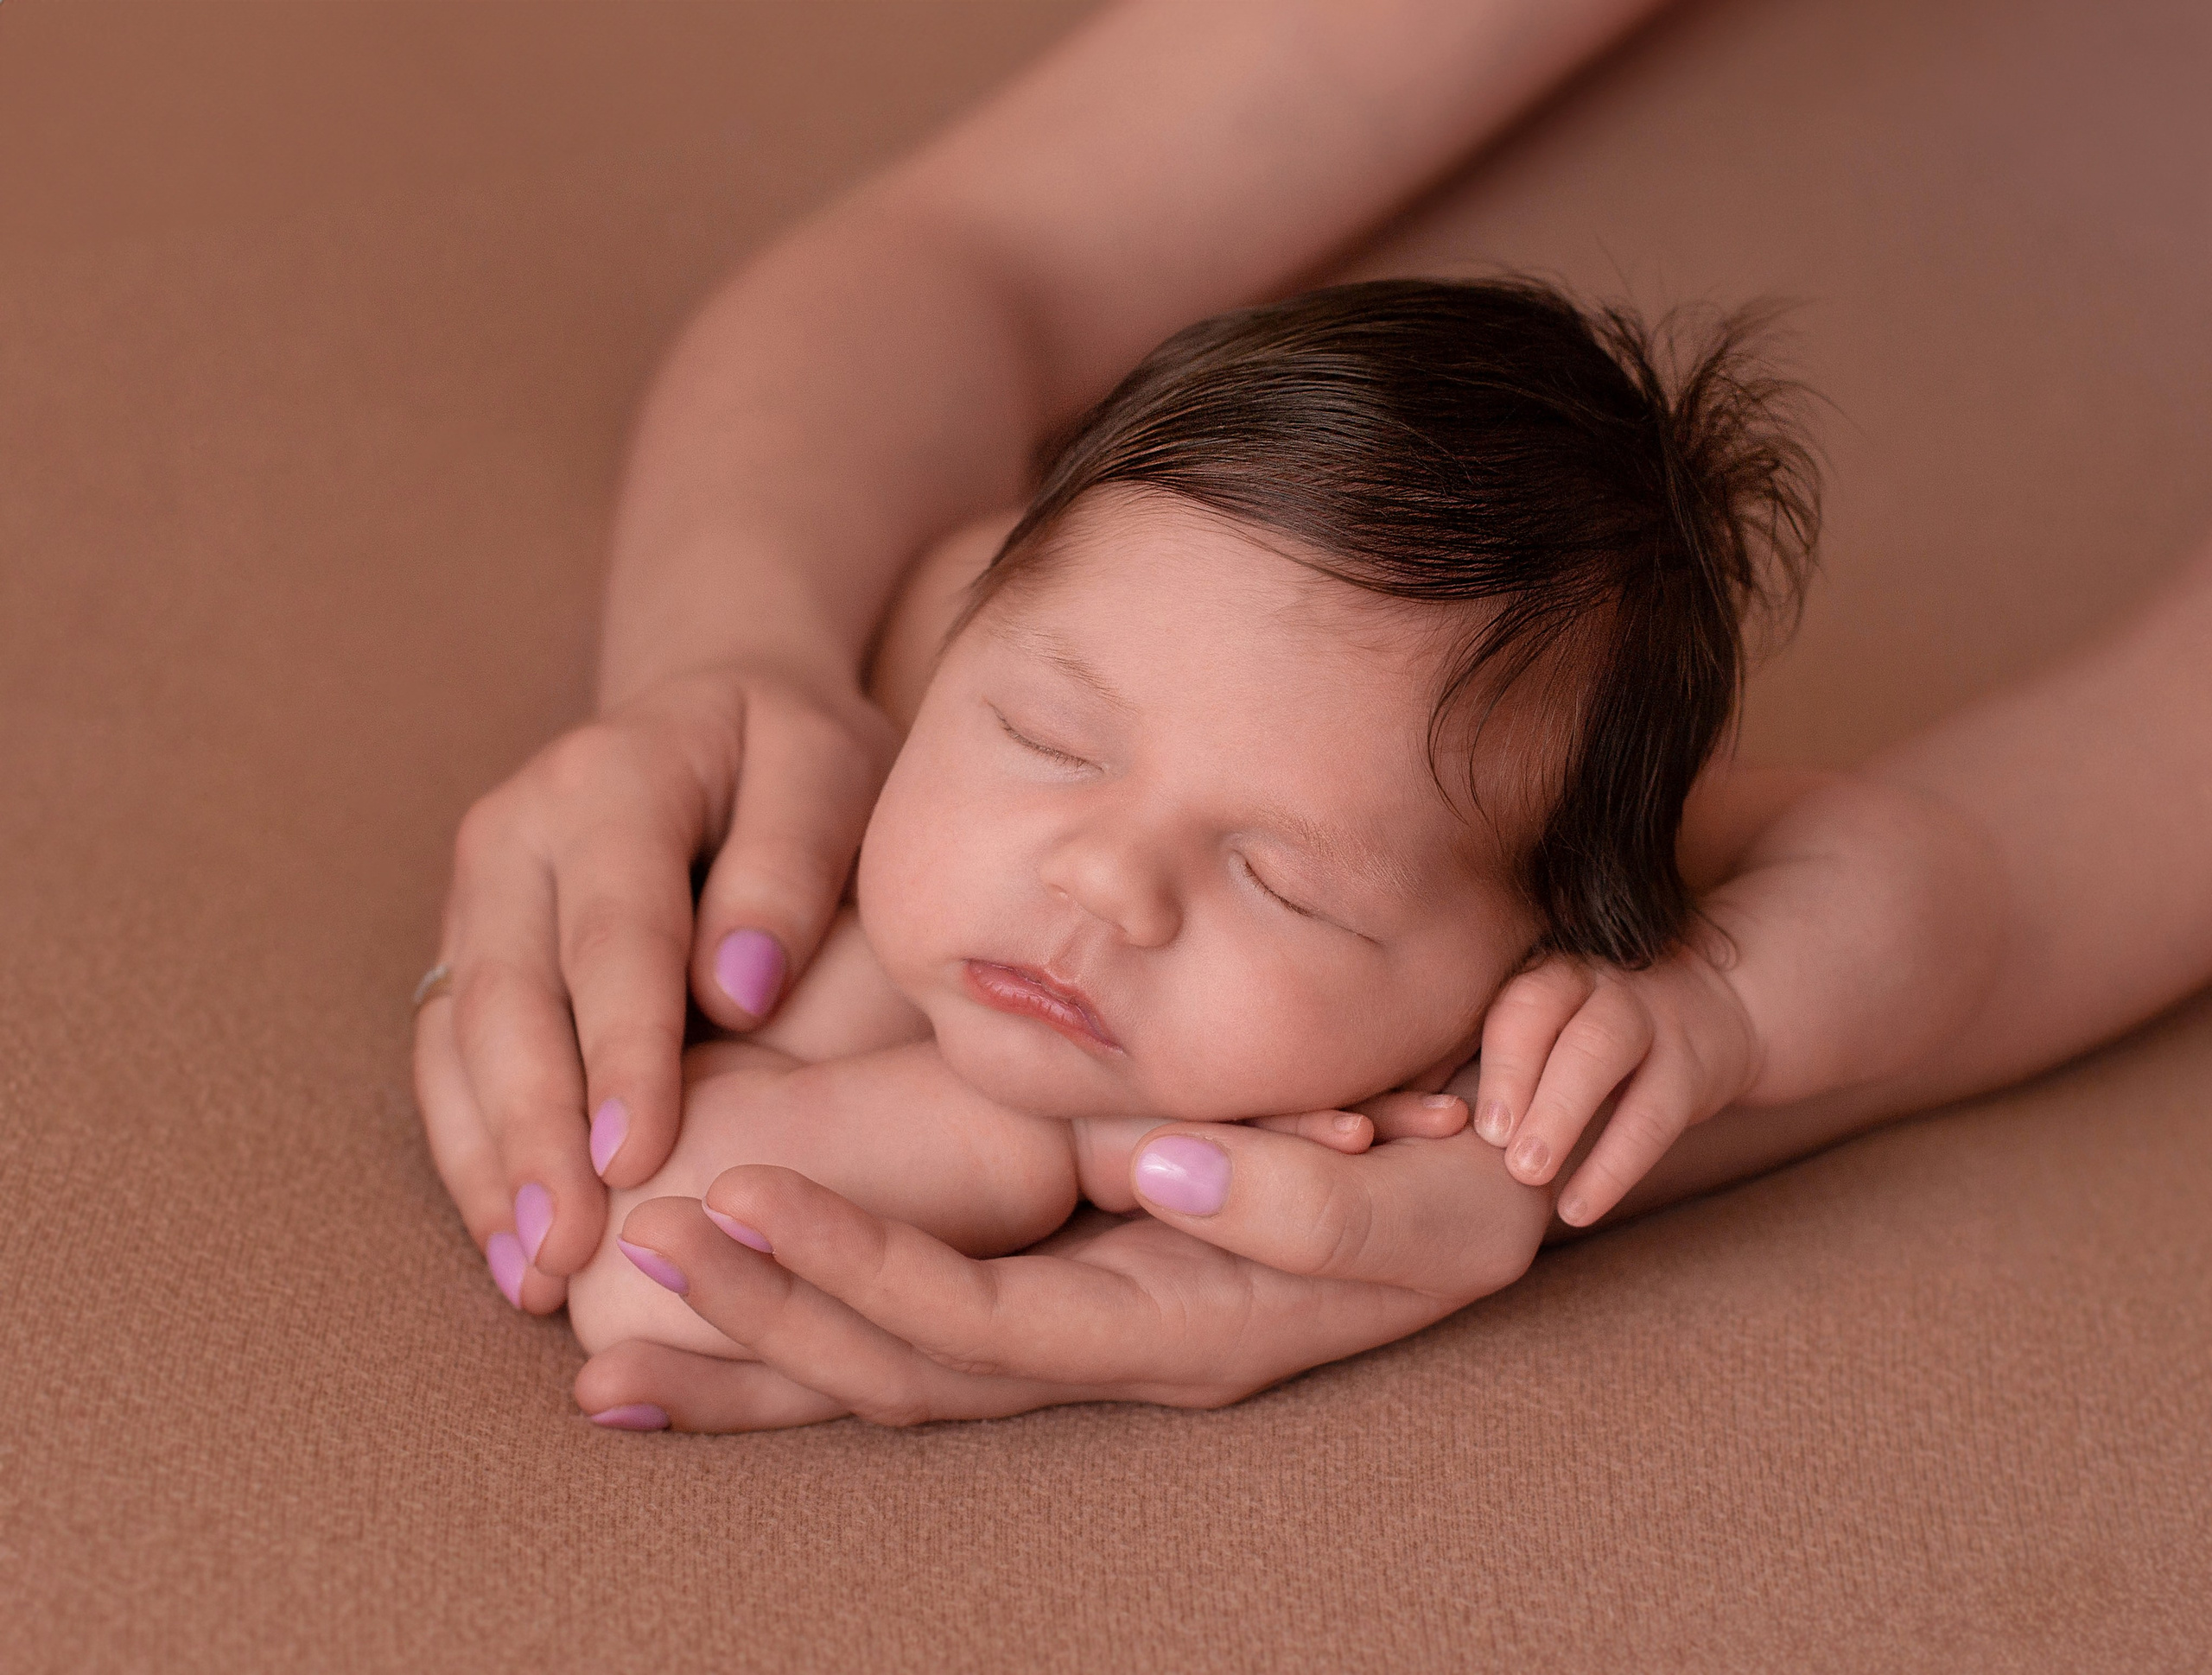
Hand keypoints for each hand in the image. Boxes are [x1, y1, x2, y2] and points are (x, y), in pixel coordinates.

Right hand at [412, 663, 895, 1310]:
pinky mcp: (465, 947)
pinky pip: (446, 1059)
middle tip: (569, 1251)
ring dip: (490, 1163)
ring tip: (533, 1277)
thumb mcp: (828, 770)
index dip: (622, 1050)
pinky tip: (511, 1245)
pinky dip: (474, 1154)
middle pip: (510, 997)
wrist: (715, 715)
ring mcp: (475, 893)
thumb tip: (740, 997)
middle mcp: (516, 834)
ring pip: (457, 1039)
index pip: (617, 932)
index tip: (636, 1155)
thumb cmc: (792, 757)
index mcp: (612, 780)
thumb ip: (789, 868)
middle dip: (534, 1132)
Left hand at [570, 1087, 1551, 1431]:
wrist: (1499, 1193)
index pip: (979, 1321)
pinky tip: (732, 1301)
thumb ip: (1292, 1201)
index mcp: (1179, 1329)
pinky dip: (822, 1323)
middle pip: (904, 1372)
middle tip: (627, 1268)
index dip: (854, 1274)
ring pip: (896, 1369)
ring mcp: (1090, 1333)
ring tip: (612, 1329)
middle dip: (762, 1331)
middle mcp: (1114, 1353)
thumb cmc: (1469, 1191)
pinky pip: (929, 1327)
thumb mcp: (1425, 1206)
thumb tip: (1146, 1173)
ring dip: (762, 1352)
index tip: (734, 1205)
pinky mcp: (1077, 1289)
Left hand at [1470, 938, 1759, 1228]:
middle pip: (1560, 1015)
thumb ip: (1465, 1059)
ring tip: (1527, 1177)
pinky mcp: (1694, 1069)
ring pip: (1609, 1052)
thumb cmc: (1581, 1037)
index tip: (1458, 1114)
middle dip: (1522, 1078)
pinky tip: (1578, 1211)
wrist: (1713, 1007)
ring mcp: (1654, 1021)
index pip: (1519, 999)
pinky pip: (1658, 1116)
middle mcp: (1600, 986)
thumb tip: (1374, 1108)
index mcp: (1551, 975)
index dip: (1493, 1055)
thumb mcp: (1536, 1031)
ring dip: (1565, 1114)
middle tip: (1491, 1144)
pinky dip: (1616, 1165)